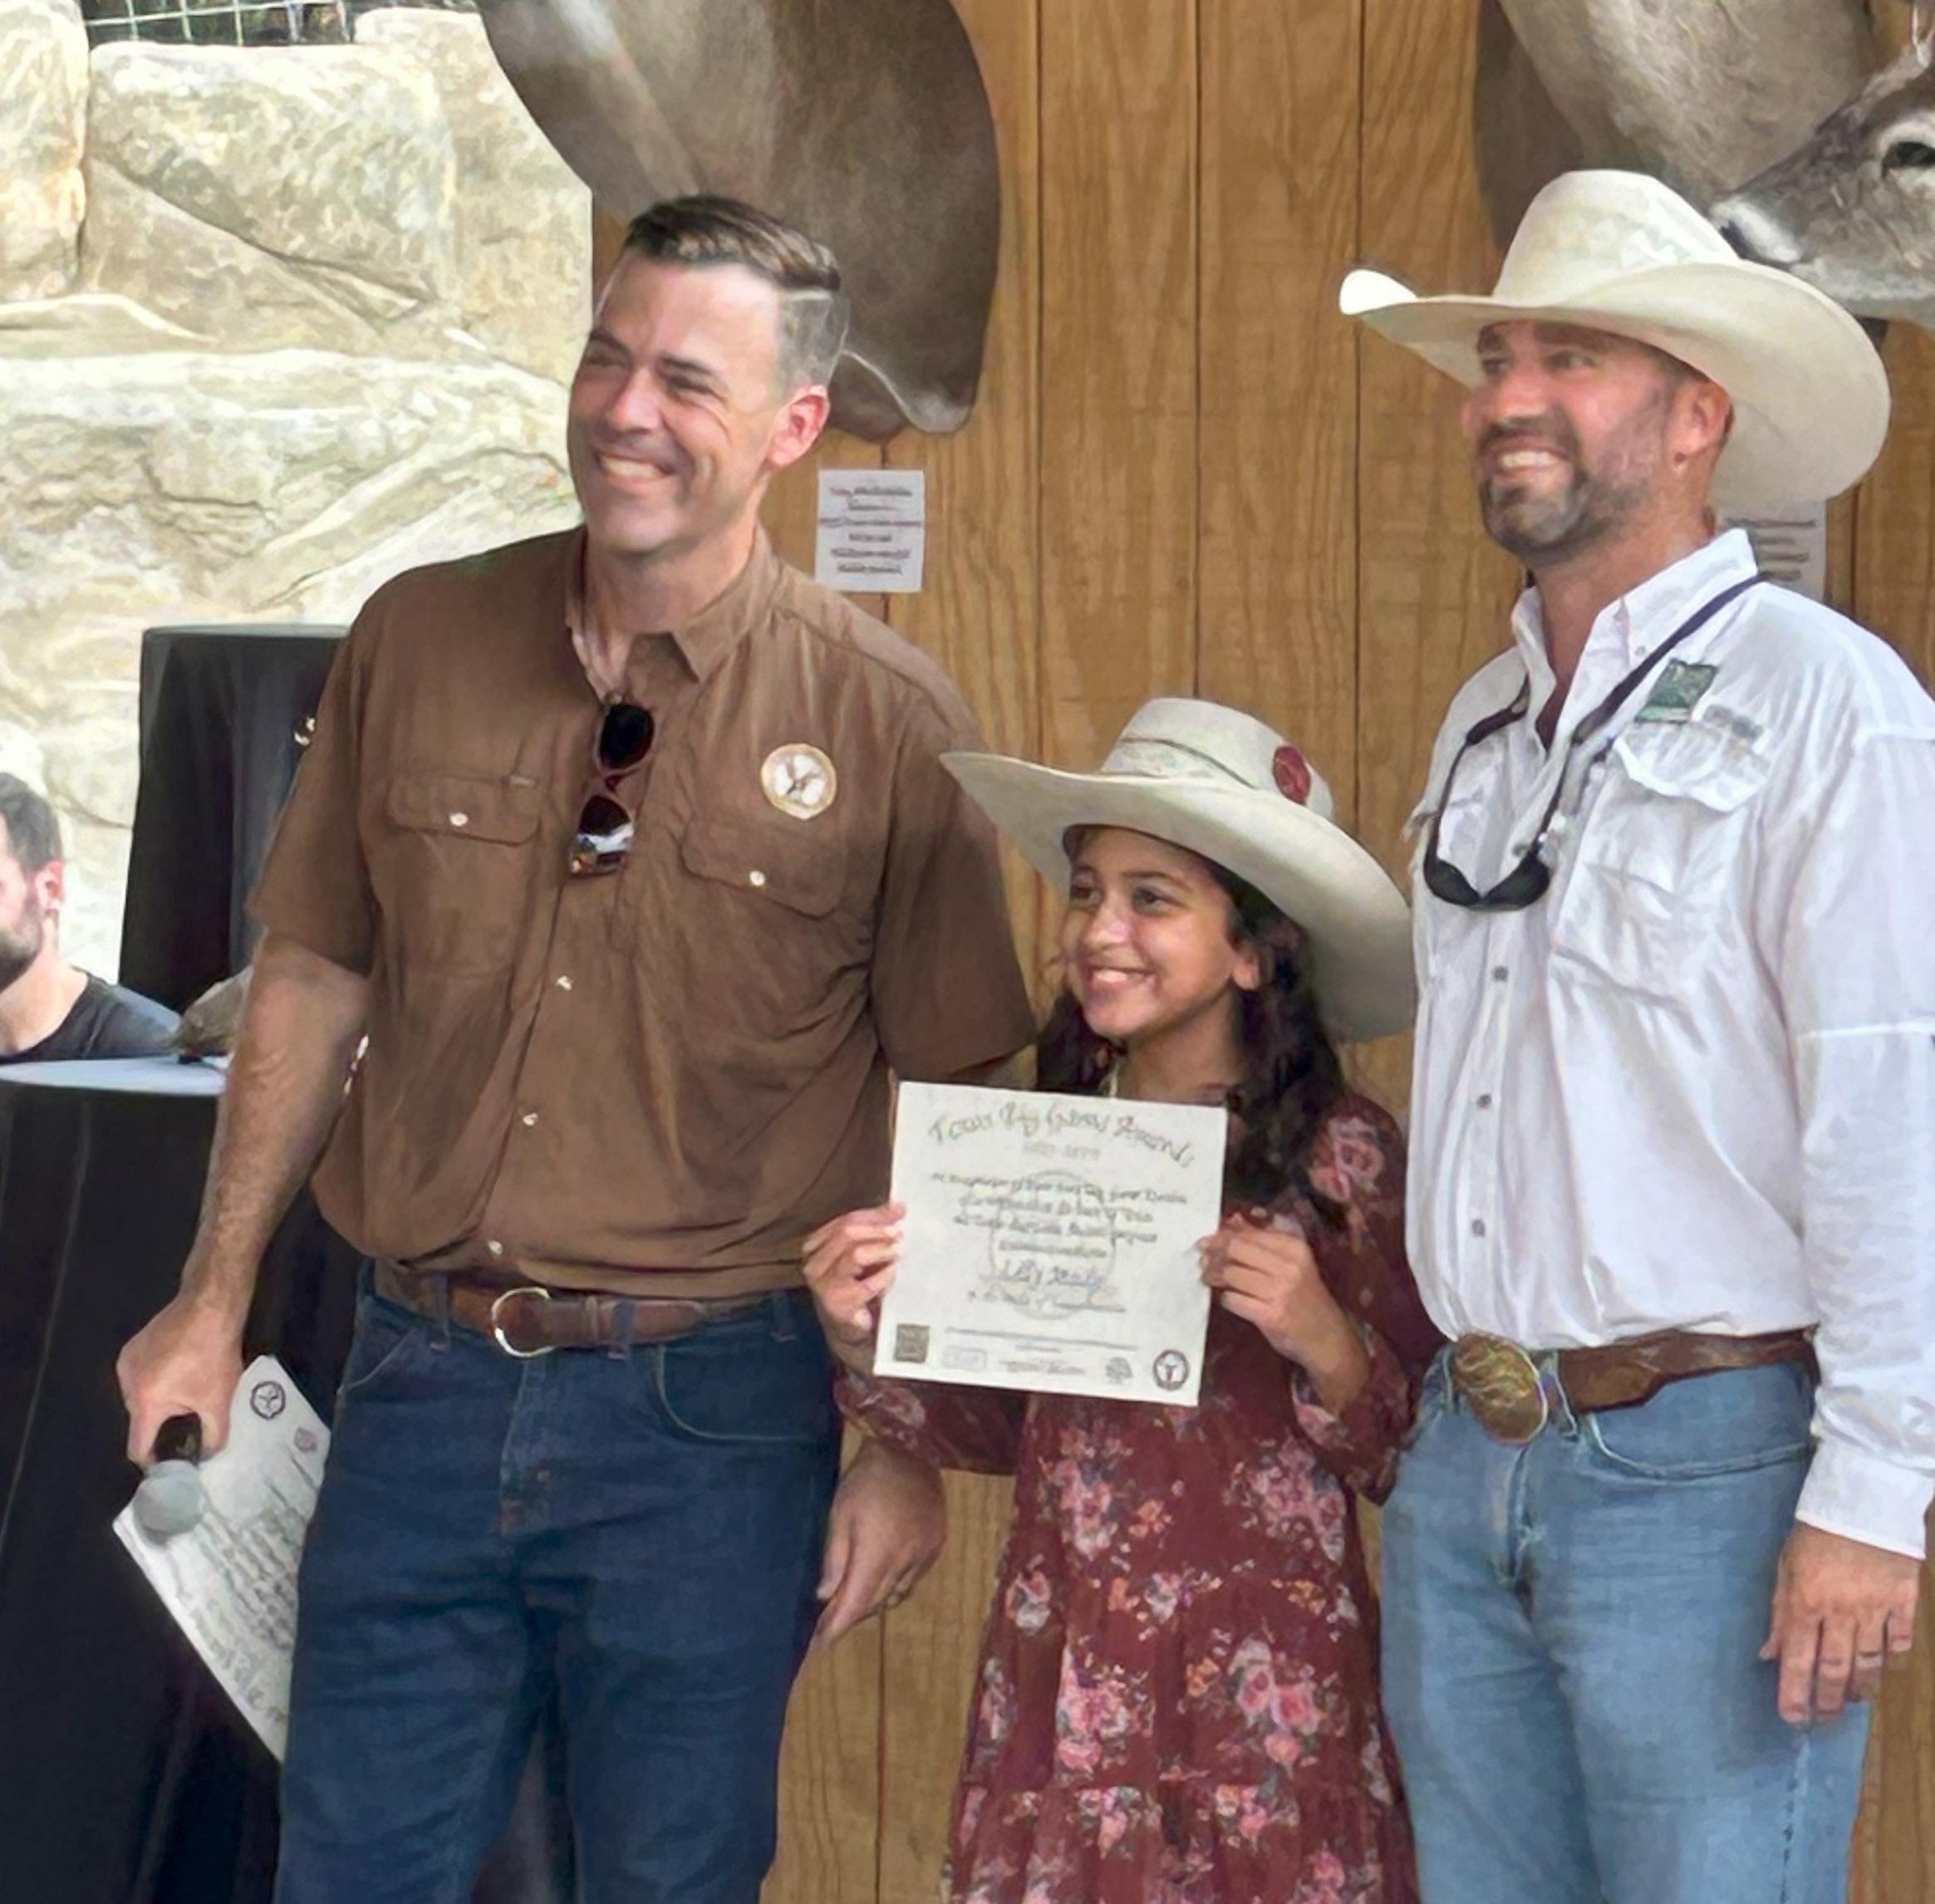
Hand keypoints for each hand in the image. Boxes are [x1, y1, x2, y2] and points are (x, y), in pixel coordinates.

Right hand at [116, 1287, 244, 1464]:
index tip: (166, 1465)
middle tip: (186, 1421)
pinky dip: (155, 1380)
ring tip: (187, 1390)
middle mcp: (126, 1385)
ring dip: (159, 1399)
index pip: (137, 1447)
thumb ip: (214, 1436)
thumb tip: (211, 1458)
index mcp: (145, 1403)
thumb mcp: (219, 1401)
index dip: (151, 1460)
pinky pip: (139, 1375)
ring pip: (139, 1396)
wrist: (209, 1307)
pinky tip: (178, 1370)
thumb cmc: (214, 1355)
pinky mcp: (132, 1346)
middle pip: (140, 1420)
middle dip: (162, 1424)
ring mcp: (125, 1363)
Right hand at [802, 1204, 902, 1367]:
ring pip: (854, 1254)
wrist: (849, 1331)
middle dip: (877, 1229)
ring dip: (880, 1250)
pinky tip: (893, 1273)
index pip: (844, 1221)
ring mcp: (824, 1286)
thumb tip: (896, 1207)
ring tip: (897, 1251)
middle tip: (899, 1232)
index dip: (873, 1214)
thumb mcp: (859, 1257)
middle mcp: (815, 1264)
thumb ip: (872, 1232)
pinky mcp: (837, 1306)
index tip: (899, 1210)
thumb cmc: (855, 1289)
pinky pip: (865, 1286)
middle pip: (846, 1233)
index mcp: (817, 1247)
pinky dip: (883, 1277)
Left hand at [812, 1437, 944, 1650]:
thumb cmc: (866, 1479)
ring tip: (855, 1599)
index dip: (836, 1628)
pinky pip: (913, 1578)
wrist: (910, 1448)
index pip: (854, 1605)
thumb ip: (834, 1558)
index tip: (820, 1645)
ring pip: (897, 1594)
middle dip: (851, 1615)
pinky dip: (896, 1584)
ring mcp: (925, 1554)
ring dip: (875, 1601)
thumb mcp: (839, 1514)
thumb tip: (825, 1596)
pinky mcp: (936, 1544)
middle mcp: (905, 1562)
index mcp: (878, 1555)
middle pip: (875, 1603)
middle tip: (829, 1621)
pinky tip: (884, 1576)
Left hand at [1200, 1210, 1367, 1411]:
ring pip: (1231, 1274)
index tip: (1208, 1241)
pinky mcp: (1271, 1316)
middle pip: (1237, 1249)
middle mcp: (1289, 1266)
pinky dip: (1224, 1297)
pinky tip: (1226, 1297)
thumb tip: (1232, 1220)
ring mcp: (1280, 1292)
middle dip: (1213, 1252)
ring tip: (1207, 1277)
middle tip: (1202, 1258)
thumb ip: (1263, 1240)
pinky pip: (1234, 1300)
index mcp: (1295, 1247)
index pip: (1249, 1234)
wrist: (1327, 1337)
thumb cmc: (1306, 1297)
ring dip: (1213, 1274)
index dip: (1222, 1235)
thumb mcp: (1293, 1263)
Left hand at [1762, 1522, 1920, 1722]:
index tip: (1792, 1718)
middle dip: (1828, 1700)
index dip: (1794, 1693)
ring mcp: (1876, 1608)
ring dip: (1861, 1687)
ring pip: (1870, 1662)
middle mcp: (1841, 1612)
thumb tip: (1769, 1653)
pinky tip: (1888, 1669)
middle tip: (1825, 1721)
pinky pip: (1902, 1639)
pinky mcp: (1904, 1599)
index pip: (1797, 1659)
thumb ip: (1779, 1613)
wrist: (1862, 1499)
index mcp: (1805, 1602)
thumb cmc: (1814, 1530)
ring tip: (1854, 1702)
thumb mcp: (1784, 1566)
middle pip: (1835, 1668)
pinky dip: (1895, 1658)